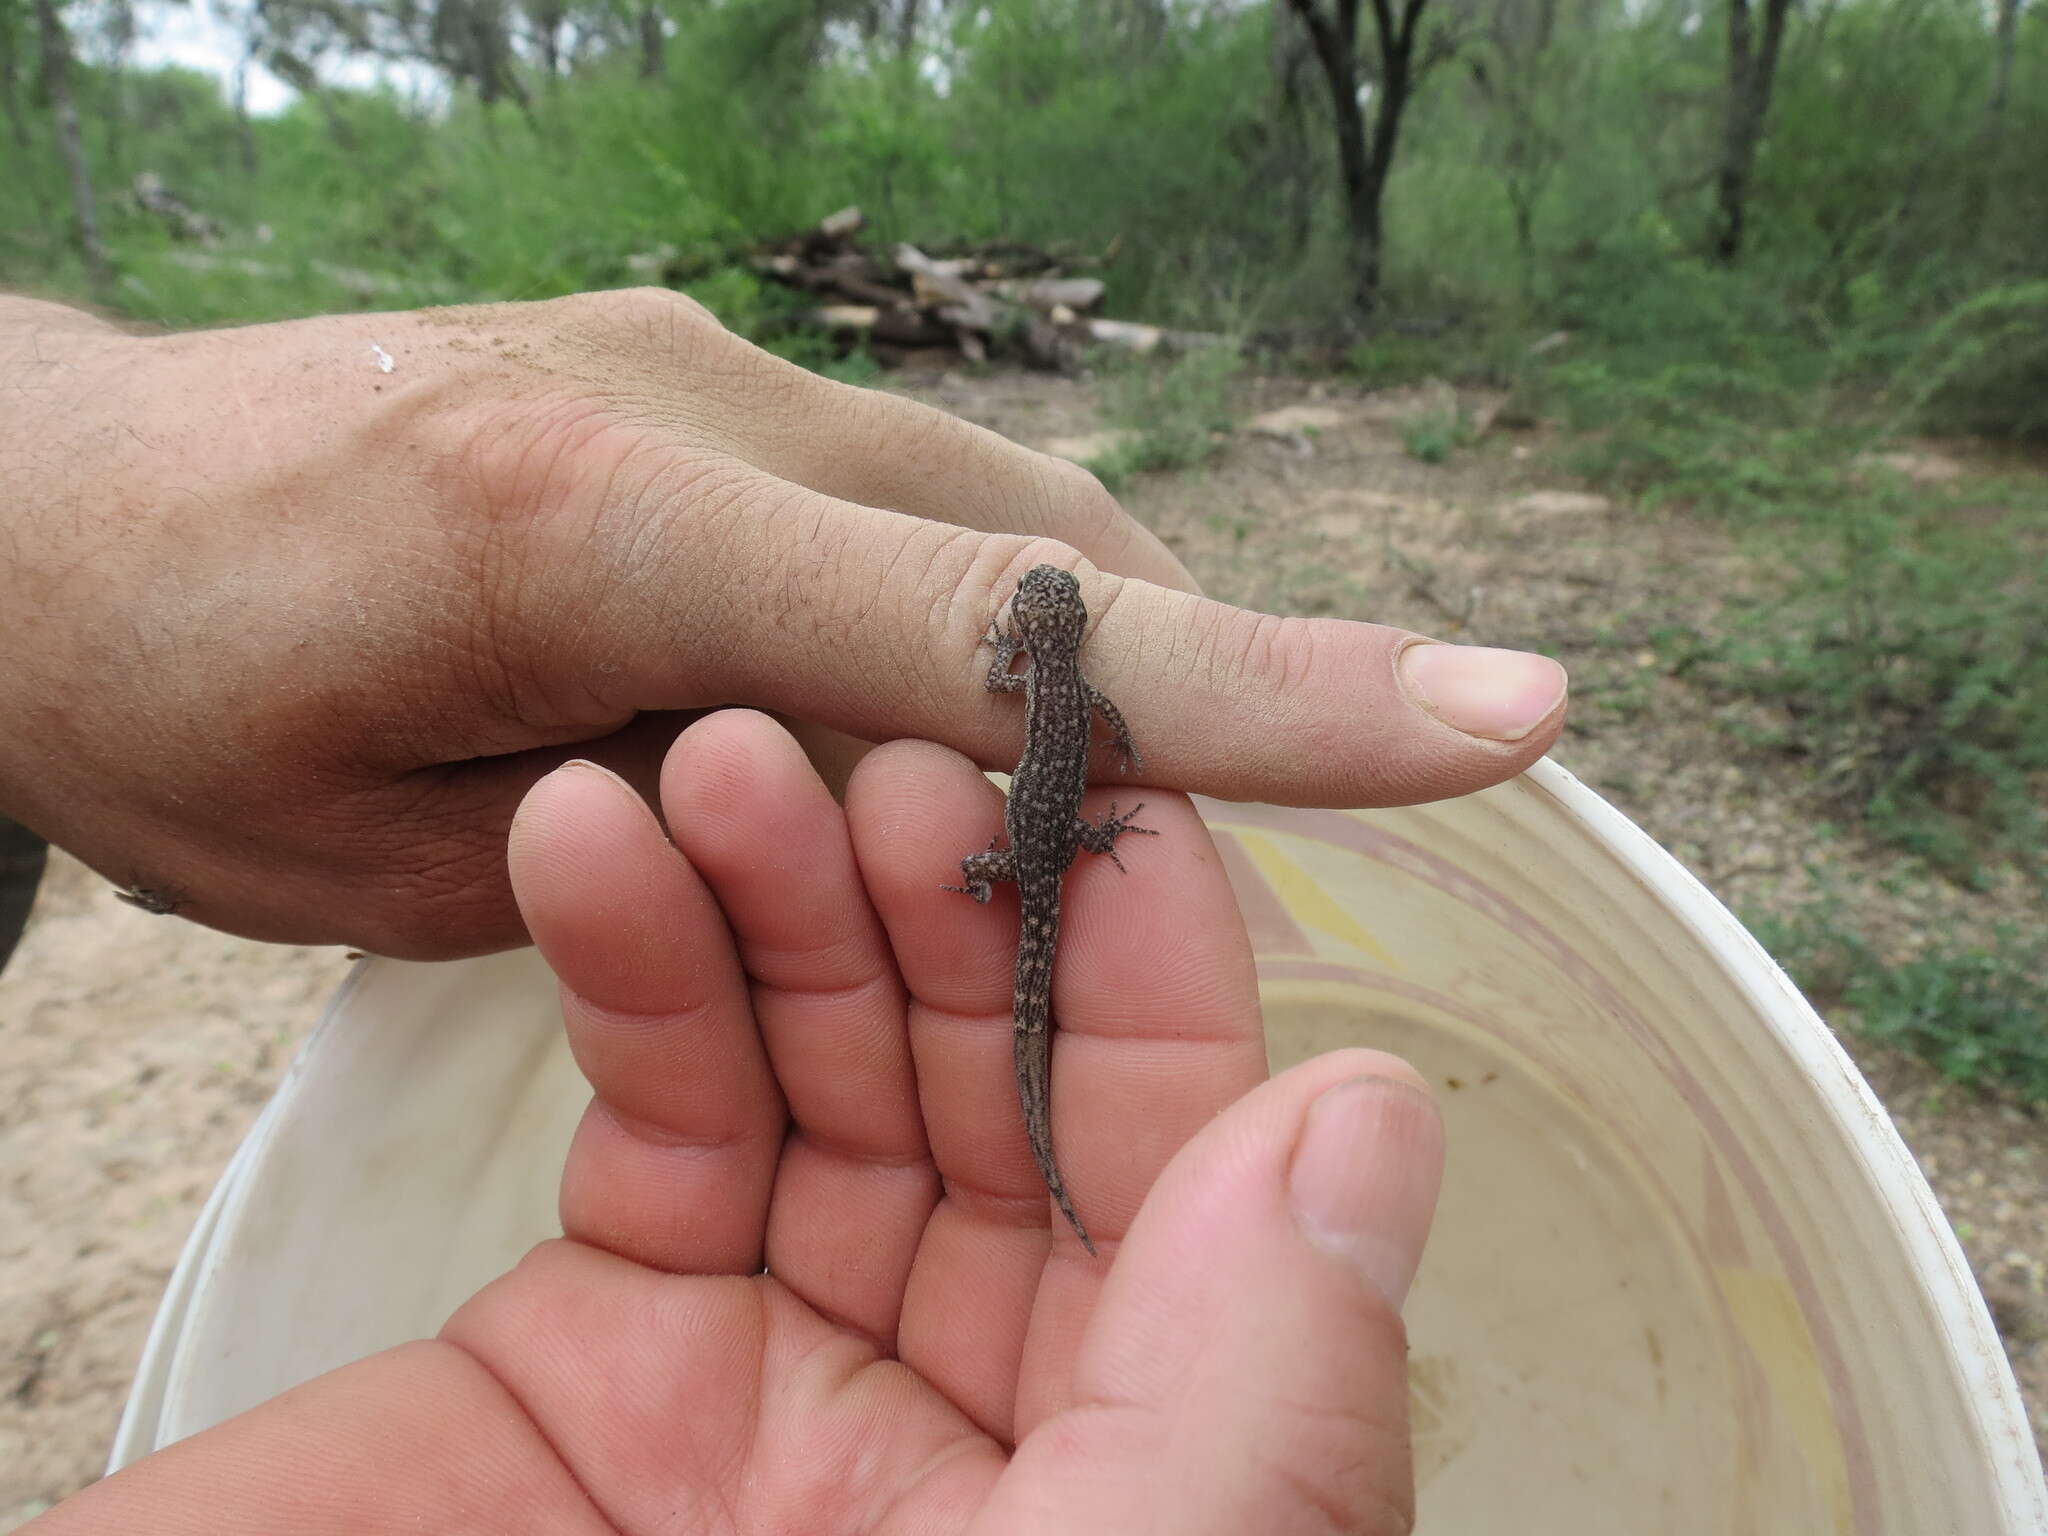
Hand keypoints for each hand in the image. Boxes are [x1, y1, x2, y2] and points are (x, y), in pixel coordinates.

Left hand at [0, 290, 1565, 956]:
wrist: (53, 505)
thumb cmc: (172, 693)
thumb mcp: (370, 853)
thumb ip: (662, 836)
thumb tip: (883, 813)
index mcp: (584, 520)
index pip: (988, 624)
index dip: (1254, 696)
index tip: (1502, 718)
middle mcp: (688, 400)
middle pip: (1053, 552)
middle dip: (1194, 704)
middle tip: (1256, 849)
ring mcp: (708, 366)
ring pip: (1012, 517)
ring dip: (1098, 661)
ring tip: (1078, 823)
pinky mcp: (708, 381)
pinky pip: (922, 504)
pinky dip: (992, 621)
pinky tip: (958, 724)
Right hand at [31, 712, 1444, 1534]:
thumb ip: (1260, 1410)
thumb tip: (1373, 1124)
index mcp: (1141, 1482)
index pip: (1191, 1179)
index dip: (1152, 972)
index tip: (1107, 790)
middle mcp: (986, 1427)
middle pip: (998, 1093)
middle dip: (943, 906)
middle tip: (880, 746)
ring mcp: (786, 1379)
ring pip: (826, 1069)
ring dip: (778, 892)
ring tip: (717, 753)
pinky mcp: (595, 1355)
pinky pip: (653, 1115)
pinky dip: (628, 961)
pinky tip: (594, 843)